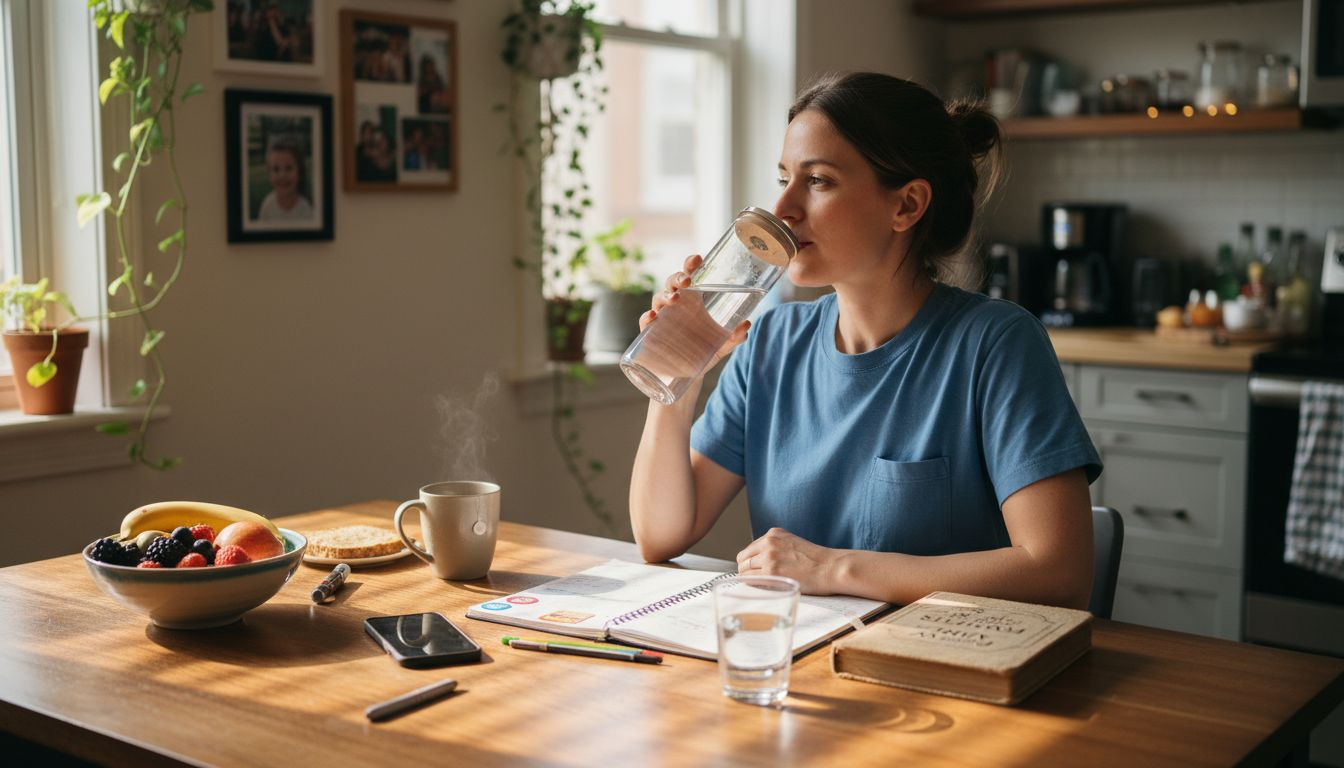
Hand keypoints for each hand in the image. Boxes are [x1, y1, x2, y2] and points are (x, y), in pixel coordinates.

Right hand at [639, 254, 749, 368]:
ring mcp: (661, 319)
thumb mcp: (722, 345)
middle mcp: (676, 306)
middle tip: (688, 280)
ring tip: (675, 298)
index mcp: (692, 301)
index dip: (691, 264)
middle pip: (672, 284)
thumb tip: (746, 325)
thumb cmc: (703, 352)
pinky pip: (645, 322)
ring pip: (658, 299)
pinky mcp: (650, 334)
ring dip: (665, 295)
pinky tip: (653, 317)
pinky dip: (647, 317)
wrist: (686, 377)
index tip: (698, 258)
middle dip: (678, 278)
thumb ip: (734, 337)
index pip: (689, 276)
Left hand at [736, 528, 842, 594]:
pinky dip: (754, 586)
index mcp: (773, 534)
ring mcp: (769, 557)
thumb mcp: (792, 544)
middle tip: (754, 581)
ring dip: (749, 580)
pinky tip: (763, 589)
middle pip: (743, 559)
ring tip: (761, 587)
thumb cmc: (817, 560)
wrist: (832, 567)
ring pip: (745, 571)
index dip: (749, 562)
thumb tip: (759, 562)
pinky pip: (752, 581)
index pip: (749, 549)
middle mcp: (769, 542)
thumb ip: (775, 548)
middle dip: (746, 571)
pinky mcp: (772, 572)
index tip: (753, 571)